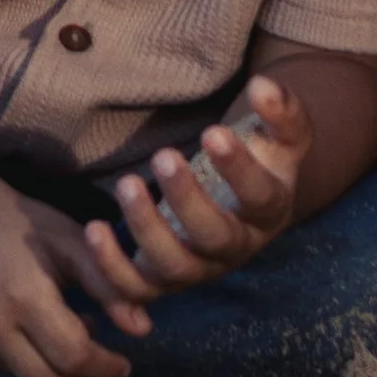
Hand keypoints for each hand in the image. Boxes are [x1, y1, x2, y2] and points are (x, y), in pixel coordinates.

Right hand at [0, 178, 137, 376]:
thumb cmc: (20, 224)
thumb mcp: (69, 241)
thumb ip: (106, 285)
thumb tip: (143, 329)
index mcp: (22, 292)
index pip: (73, 356)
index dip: (104, 369)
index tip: (123, 366)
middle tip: (105, 374)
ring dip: (52, 375)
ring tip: (69, 350)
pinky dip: (18, 363)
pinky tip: (28, 338)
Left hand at [82, 74, 307, 319]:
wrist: (239, 198)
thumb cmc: (260, 158)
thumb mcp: (281, 134)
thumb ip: (281, 110)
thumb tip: (264, 86)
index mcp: (269, 211)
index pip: (260, 197)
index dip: (239, 169)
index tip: (213, 132)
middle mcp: (235, 248)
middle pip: (214, 237)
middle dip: (187, 200)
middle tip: (164, 156)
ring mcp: (198, 268)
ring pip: (174, 267)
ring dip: (147, 228)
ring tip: (127, 184)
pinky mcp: (162, 280)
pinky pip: (136, 289)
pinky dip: (112, 268)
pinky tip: (94, 230)